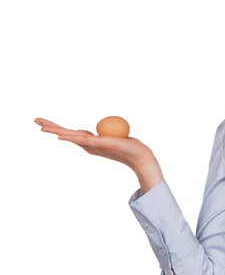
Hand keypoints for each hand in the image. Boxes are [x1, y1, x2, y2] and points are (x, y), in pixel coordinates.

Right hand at [34, 117, 154, 171]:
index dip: (57, 127)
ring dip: (56, 131)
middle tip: (35, 120)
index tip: (43, 123)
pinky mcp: (99, 144)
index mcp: (90, 141)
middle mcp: (89, 144)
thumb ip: (107, 134)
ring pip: (70, 136)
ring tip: (42, 128)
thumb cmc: (128, 146)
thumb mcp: (114, 136)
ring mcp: (93, 145)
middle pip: (66, 133)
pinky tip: (60, 137)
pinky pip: (83, 140)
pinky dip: (70, 137)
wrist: (138, 155)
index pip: (70, 133)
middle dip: (50, 127)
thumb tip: (106, 130)